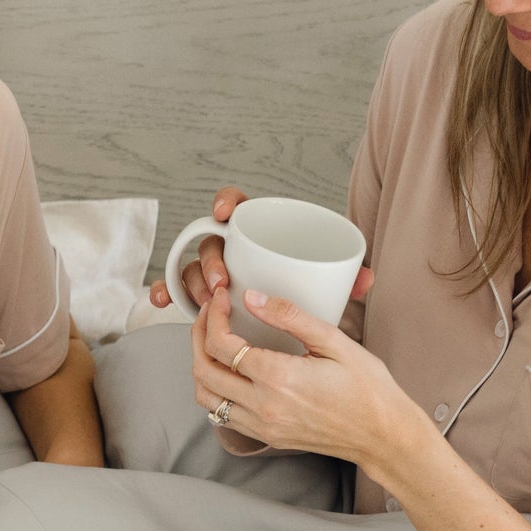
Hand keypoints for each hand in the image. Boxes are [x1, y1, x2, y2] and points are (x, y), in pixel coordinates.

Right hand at [150, 187, 372, 313]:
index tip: (225, 212)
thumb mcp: (327, 287)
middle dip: (212, 260)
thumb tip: (366, 279)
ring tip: (208, 303)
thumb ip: (346, 279)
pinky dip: (167, 294)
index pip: (238, 204)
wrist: (292, 329)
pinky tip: (163, 304)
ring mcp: (213, 273)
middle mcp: (231, 249)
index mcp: (259, 232)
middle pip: (211, 242)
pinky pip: (178, 292)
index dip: (227, 201)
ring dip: (195, 283)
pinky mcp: (201, 298)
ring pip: (193, 269)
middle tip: (224, 283)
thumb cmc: (307, 298)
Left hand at [190, 284, 416, 470]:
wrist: (382, 436)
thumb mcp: (334, 341)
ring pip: (206, 397)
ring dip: (201, 366)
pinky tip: (228, 372)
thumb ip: (289, 317)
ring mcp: (262, 426)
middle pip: (204, 370)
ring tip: (213, 341)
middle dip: (198, 336)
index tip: (221, 298)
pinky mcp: (266, 437)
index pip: (221, 344)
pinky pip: (222, 415)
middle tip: (209, 314)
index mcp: (278, 377)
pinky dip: (215, 391)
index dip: (213, 316)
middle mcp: (263, 406)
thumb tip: (252, 298)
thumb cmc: (367, 388)